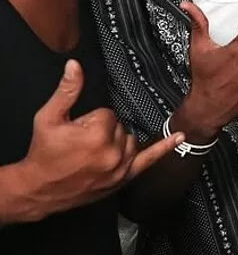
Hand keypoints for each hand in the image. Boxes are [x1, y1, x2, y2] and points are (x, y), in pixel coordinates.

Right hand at [16, 60, 183, 220]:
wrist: (38, 190)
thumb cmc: (43, 153)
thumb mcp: (48, 118)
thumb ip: (67, 90)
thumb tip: (75, 65)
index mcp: (97, 134)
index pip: (107, 113)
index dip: (90, 119)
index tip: (77, 131)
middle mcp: (112, 151)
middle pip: (119, 126)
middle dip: (102, 130)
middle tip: (81, 143)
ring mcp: (120, 167)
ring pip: (130, 140)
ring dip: (116, 141)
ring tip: (94, 150)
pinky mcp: (123, 178)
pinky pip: (149, 161)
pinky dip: (165, 149)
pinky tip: (181, 137)